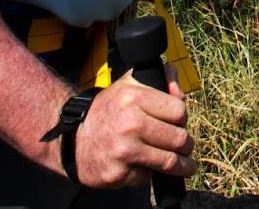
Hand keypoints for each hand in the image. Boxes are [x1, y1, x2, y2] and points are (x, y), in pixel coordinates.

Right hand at [70, 69, 194, 188]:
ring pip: (169, 162)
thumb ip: (158, 80)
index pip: (179, 111)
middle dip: (187, 145)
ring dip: (182, 166)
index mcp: (134, 98)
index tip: (180, 123)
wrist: (71, 140)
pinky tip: (142, 165)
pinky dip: (148, 173)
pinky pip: (147, 177)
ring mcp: (123, 151)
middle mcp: (129, 124)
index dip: (182, 118)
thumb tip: (176, 82)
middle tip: (186, 147)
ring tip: (186, 166)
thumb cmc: (106, 111)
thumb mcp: (128, 85)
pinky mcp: (117, 174)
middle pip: (179, 139)